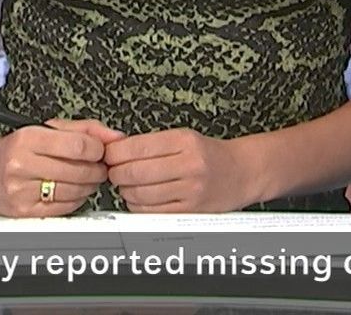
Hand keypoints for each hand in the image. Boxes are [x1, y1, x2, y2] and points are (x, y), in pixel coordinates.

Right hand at [0, 118, 123, 217]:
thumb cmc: (16, 147)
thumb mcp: (46, 128)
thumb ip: (85, 129)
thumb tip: (116, 137)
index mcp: (27, 139)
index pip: (78, 146)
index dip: (98, 149)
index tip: (100, 151)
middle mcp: (21, 165)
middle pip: (79, 171)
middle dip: (97, 169)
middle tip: (98, 166)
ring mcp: (20, 191)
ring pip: (74, 191)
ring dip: (89, 186)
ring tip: (85, 177)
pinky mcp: (23, 211)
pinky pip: (64, 208)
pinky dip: (76, 200)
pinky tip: (72, 190)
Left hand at [104, 129, 261, 213]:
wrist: (241, 173)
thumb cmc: (208, 154)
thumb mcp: (183, 137)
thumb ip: (151, 144)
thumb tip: (114, 150)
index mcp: (184, 141)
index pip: (136, 147)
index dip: (114, 153)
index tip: (108, 154)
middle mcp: (189, 165)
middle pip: (134, 172)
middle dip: (116, 173)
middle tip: (113, 171)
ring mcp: (190, 190)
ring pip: (139, 194)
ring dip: (126, 191)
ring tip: (128, 184)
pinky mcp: (190, 210)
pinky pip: (151, 212)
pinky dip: (137, 206)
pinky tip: (141, 198)